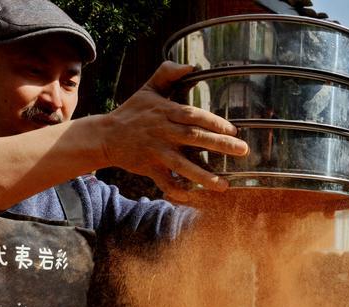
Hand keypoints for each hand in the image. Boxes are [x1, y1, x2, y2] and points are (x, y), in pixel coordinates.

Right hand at [101, 61, 248, 200]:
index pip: (194, 115)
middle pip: (195, 138)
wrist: (105, 135)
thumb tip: (192, 66)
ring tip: (225, 185)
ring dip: (204, 176)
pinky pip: (165, 182)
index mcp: (166, 112)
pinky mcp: (149, 168)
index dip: (214, 122)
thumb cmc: (132, 112)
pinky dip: (177, 190)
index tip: (233, 130)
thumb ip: (168, 73)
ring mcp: (156, 152)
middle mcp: (163, 132)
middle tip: (243, 150)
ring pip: (183, 165)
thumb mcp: (148, 88)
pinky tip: (193, 198)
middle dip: (220, 145)